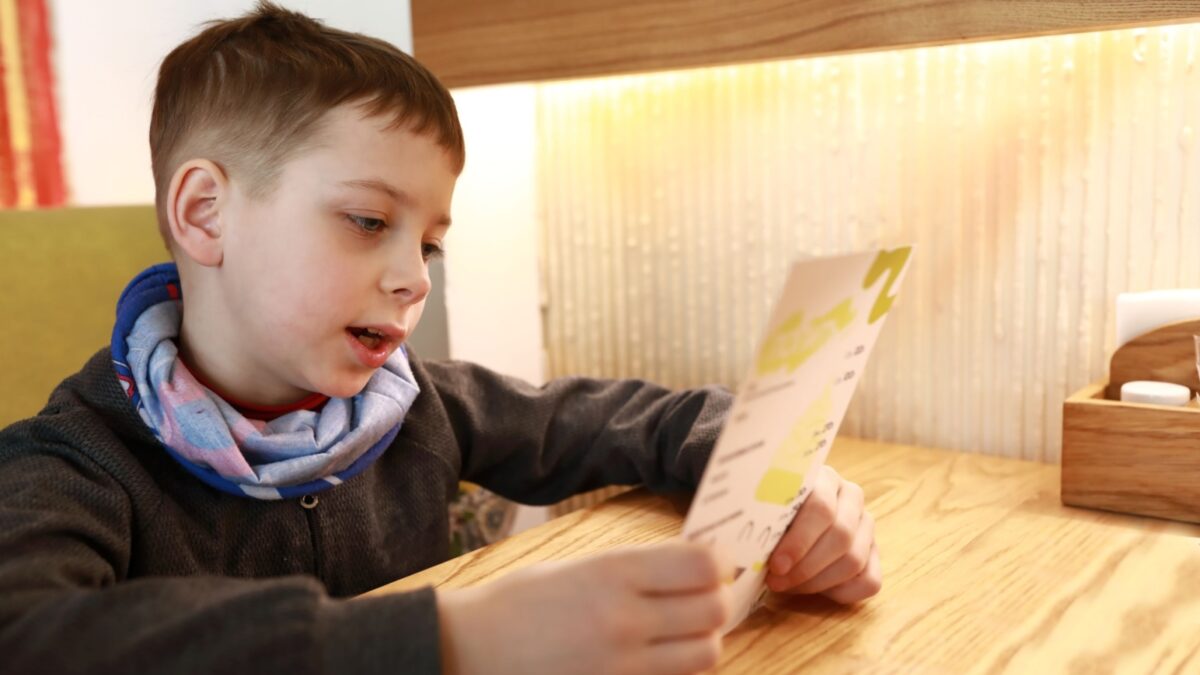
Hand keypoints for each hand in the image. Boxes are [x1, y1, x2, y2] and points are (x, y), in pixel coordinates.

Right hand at [438, 541, 732, 674]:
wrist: (471, 650)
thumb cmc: (520, 602)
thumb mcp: (578, 566)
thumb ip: (635, 567)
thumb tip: (694, 562)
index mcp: (612, 572)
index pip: (701, 564)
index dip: (717, 561)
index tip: (713, 562)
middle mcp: (623, 618)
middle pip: (714, 610)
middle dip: (717, 600)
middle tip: (704, 595)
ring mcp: (622, 664)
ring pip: (705, 653)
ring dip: (703, 639)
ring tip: (684, 629)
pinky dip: (678, 669)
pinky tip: (661, 655)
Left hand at [765, 465, 880, 603]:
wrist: (784, 517)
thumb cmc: (768, 514)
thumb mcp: (764, 508)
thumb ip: (762, 518)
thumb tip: (749, 543)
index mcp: (825, 478)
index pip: (821, 508)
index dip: (799, 541)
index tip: (776, 565)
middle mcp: (851, 497)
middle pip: (841, 536)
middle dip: (806, 567)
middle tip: (776, 581)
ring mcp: (866, 524)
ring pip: (854, 560)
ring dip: (818, 582)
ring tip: (788, 586)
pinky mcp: (875, 553)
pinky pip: (869, 581)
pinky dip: (841, 593)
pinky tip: (814, 591)